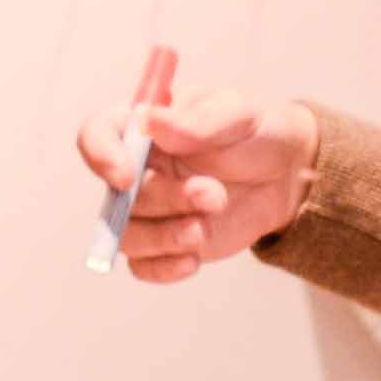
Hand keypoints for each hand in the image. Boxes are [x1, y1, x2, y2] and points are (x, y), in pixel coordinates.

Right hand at [76, 89, 313, 280]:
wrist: (284, 175)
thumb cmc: (254, 132)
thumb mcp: (236, 113)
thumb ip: (195, 121)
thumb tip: (150, 122)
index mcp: (141, 127)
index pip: (96, 135)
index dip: (100, 155)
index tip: (126, 175)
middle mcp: (135, 169)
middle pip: (118, 196)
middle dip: (165, 199)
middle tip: (213, 194)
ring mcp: (148, 210)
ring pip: (128, 236)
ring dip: (166, 236)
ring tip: (208, 225)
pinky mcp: (165, 243)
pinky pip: (143, 267)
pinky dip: (165, 267)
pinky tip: (195, 258)